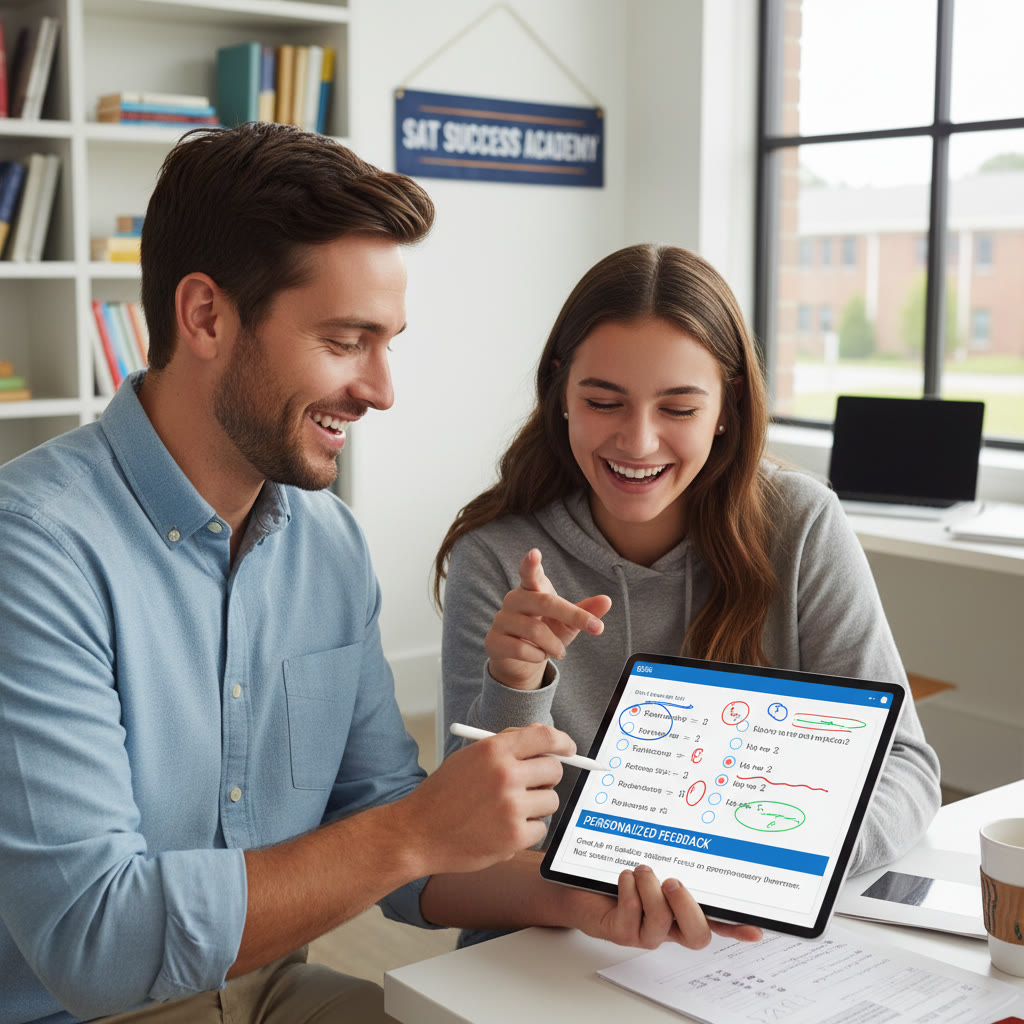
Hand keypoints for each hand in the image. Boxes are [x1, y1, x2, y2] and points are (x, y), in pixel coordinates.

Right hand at [398, 724, 575, 874]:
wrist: (418, 833)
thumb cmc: (443, 795)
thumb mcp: (469, 757)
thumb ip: (505, 745)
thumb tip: (543, 740)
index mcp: (494, 750)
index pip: (544, 736)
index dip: (563, 741)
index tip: (569, 749)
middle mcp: (506, 775)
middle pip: (554, 769)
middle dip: (545, 777)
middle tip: (529, 785)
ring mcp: (512, 807)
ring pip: (551, 801)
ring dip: (536, 806)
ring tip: (507, 810)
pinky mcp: (515, 837)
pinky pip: (540, 829)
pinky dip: (526, 831)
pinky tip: (501, 829)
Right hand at [485, 549, 611, 690]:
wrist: (518, 661)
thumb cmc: (545, 634)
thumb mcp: (568, 623)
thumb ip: (585, 611)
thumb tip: (607, 600)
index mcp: (531, 589)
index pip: (530, 573)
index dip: (531, 564)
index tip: (535, 553)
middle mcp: (514, 600)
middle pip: (544, 602)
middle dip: (573, 615)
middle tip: (597, 628)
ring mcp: (501, 620)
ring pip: (534, 630)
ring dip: (554, 644)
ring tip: (559, 651)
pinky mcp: (494, 640)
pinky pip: (521, 649)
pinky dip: (538, 656)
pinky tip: (539, 656)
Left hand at [572, 864, 762, 949]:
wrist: (577, 886)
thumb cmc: (616, 872)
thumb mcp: (650, 862)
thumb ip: (672, 859)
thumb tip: (697, 835)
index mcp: (681, 909)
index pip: (716, 921)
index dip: (736, 927)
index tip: (756, 927)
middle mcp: (668, 925)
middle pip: (697, 935)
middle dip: (688, 907)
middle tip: (673, 881)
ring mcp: (645, 932)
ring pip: (662, 923)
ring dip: (651, 889)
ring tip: (641, 868)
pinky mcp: (621, 932)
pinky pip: (632, 916)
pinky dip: (629, 891)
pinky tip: (623, 876)